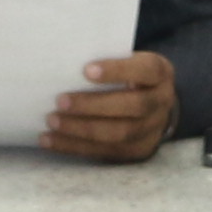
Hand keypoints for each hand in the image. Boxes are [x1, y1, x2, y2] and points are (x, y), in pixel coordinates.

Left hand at [43, 50, 176, 163]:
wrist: (153, 105)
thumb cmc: (129, 76)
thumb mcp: (129, 61)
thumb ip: (107, 60)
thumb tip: (66, 64)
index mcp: (160, 73)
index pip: (145, 70)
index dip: (117, 71)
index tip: (86, 70)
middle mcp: (161, 102)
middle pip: (133, 106)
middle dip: (93, 105)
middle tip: (60, 101)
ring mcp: (152, 130)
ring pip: (119, 134)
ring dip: (81, 129)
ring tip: (53, 121)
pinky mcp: (137, 151)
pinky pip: (105, 152)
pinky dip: (74, 146)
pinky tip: (50, 139)